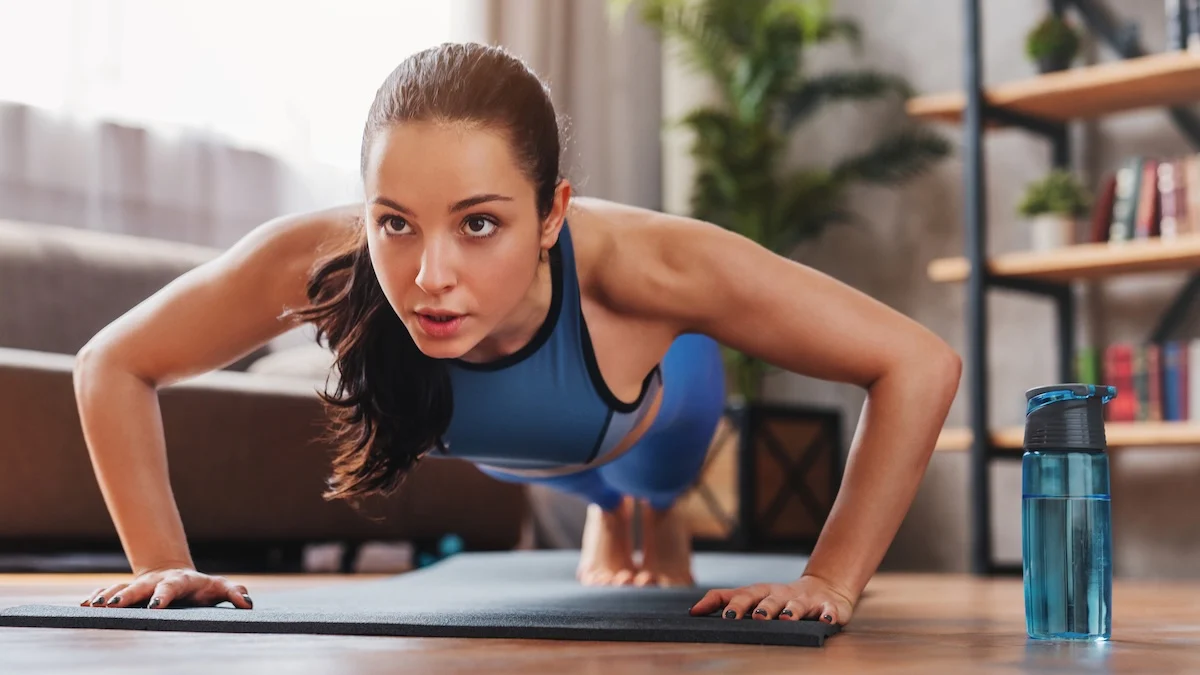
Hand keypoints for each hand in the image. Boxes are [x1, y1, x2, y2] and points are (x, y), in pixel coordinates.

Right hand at [80, 566, 253, 609]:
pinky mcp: (126, 590)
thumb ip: (233, 593)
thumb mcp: (218, 588)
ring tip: (93, 607)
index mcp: (179, 581)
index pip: (171, 587)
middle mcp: (155, 581)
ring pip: (120, 588)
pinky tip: (83, 607)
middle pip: (139, 587)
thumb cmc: (201, 588)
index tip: (155, 606)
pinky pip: (108, 592)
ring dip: (107, 597)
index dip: (163, 595)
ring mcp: (139, 584)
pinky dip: (96, 598)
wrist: (177, 574)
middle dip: (126, 596)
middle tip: (113, 607)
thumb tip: (247, 603)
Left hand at [688, 574, 855, 625]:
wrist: (822, 590)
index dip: (735, 605)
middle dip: (764, 608)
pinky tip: (827, 619)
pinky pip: (828, 610)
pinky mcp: (826, 607)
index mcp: (761, 592)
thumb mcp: (751, 596)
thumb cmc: (778, 597)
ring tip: (788, 619)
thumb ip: (722, 600)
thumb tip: (692, 611)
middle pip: (770, 599)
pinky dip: (828, 614)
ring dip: (792, 610)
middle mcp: (781, 595)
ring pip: (797, 604)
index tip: (725, 616)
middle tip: (757, 617)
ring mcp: (804, 601)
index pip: (744, 595)